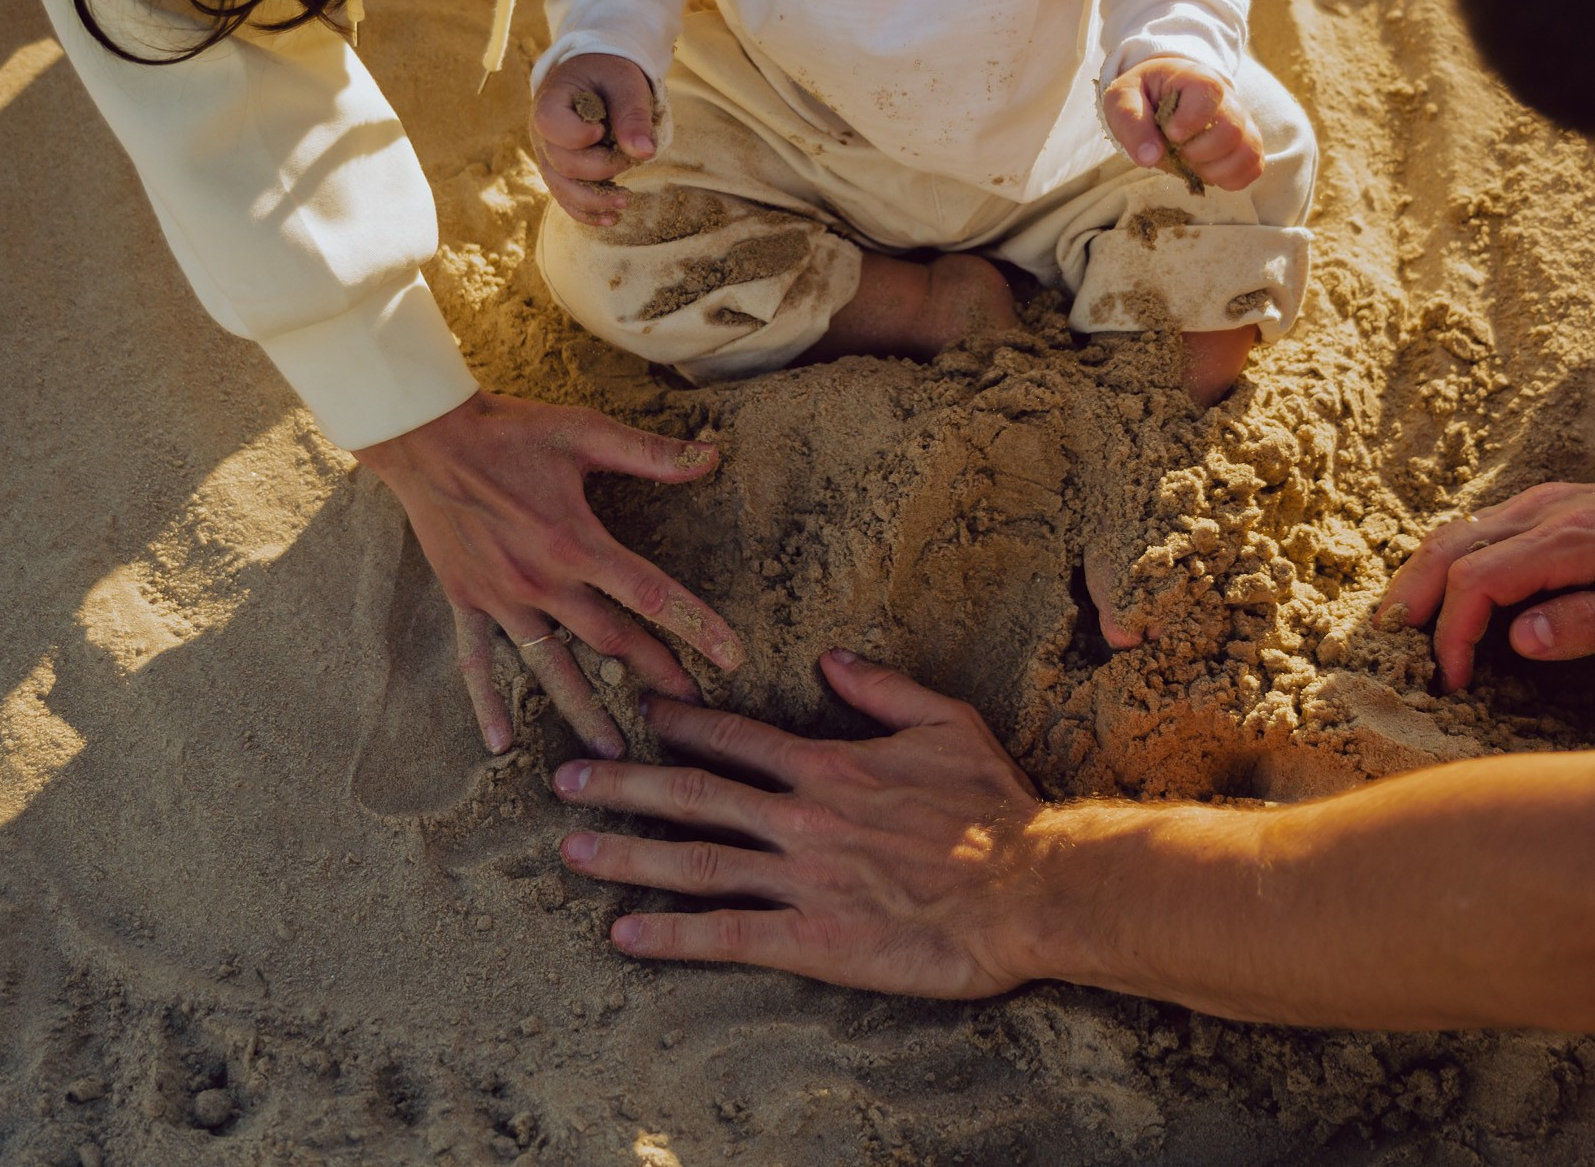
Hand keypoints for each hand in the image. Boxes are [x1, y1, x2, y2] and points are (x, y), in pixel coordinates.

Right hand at [355, 391, 745, 756]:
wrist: (425, 435)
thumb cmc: (507, 430)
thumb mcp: (583, 432)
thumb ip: (649, 453)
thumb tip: (711, 456)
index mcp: (576, 542)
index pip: (650, 594)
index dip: (695, 626)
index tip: (730, 657)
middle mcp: (541, 581)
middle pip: (609, 640)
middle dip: (653, 674)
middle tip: (690, 707)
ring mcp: (501, 597)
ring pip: (550, 666)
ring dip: (583, 708)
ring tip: (613, 749)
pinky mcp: (466, 600)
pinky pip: (476, 662)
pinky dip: (487, 703)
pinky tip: (500, 743)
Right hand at [531, 53, 658, 225]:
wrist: (596, 76)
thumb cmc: (609, 74)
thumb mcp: (624, 83)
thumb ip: (632, 114)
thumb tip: (644, 152)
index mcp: (550, 102)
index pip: (551, 125)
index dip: (577, 135)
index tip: (602, 131)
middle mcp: (542, 134)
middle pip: (562, 163)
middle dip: (600, 168)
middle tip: (630, 159)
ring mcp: (549, 157)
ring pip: (562, 188)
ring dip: (593, 200)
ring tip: (625, 202)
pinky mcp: (562, 173)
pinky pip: (567, 199)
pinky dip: (587, 212)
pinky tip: (611, 219)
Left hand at [551, 649, 1045, 996]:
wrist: (1028, 886)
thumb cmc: (994, 806)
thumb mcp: (946, 722)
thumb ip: (881, 688)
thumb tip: (830, 656)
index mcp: (829, 766)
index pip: (736, 737)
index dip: (681, 723)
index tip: (638, 712)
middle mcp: (801, 817)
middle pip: (693, 795)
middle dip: (623, 783)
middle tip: (566, 779)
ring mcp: (802, 879)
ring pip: (695, 862)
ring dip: (628, 855)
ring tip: (572, 851)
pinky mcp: (813, 939)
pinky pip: (728, 935)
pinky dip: (672, 935)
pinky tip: (624, 934)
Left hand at [1101, 58, 1264, 191]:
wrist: (1163, 95)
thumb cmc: (1143, 95)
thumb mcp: (1122, 98)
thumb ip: (1131, 122)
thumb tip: (1149, 157)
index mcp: (1196, 78)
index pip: (1209, 93)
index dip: (1189, 120)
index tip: (1170, 133)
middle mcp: (1228, 99)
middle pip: (1231, 130)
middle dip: (1198, 152)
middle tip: (1177, 151)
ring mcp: (1242, 123)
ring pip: (1248, 152)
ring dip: (1214, 170)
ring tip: (1191, 164)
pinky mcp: (1246, 145)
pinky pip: (1253, 168)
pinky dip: (1229, 179)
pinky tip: (1205, 172)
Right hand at [1381, 465, 1594, 690]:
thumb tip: (1519, 638)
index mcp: (1575, 540)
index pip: (1480, 579)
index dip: (1454, 632)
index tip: (1454, 680)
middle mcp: (1547, 512)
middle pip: (1450, 548)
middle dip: (1413, 601)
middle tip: (1393, 649)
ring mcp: (1542, 503)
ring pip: (1455, 533)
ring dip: (1419, 579)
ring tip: (1399, 626)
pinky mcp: (1545, 506)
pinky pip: (1476, 530)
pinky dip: (1444, 563)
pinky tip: (1439, 595)